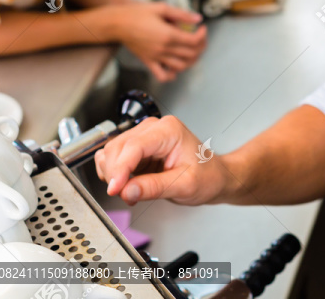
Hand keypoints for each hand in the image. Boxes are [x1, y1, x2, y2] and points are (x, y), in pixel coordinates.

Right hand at [94, 116, 225, 205]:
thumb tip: (126, 191)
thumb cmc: (207, 176)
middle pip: (117, 148)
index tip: (114, 189)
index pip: (134, 146)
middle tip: (128, 196)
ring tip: (132, 191)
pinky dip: (113, 173)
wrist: (213, 177)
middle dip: (115, 174)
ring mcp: (143, 136)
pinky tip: (128, 185)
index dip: (120, 169)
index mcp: (168, 130)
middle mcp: (153, 128)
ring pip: (110, 152)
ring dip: (112, 174)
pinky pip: (113, 158)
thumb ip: (155, 188)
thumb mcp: (185, 185)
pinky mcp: (136, 148)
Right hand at [104, 2, 206, 81]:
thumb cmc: (137, 13)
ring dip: (191, 60)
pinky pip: (162, 75)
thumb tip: (197, 19)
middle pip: (191, 54)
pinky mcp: (148, 61)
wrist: (117, 23)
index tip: (202, 28)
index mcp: (168, 35)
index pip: (194, 41)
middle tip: (200, 38)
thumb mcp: (162, 8)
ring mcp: (156, 57)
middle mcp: (163, 49)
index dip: (203, 35)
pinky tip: (175, 67)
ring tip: (192, 50)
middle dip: (200, 46)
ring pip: (181, 66)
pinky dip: (172, 75)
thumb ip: (182, 14)